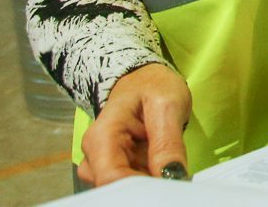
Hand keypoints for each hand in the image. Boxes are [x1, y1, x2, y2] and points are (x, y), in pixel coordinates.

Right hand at [78, 63, 190, 186]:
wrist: (144, 79)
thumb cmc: (153, 86)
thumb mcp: (167, 106)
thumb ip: (168, 142)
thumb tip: (172, 175)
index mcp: (102, 137)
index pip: (112, 178)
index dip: (142, 187)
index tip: (168, 182)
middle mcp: (94, 156)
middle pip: (117, 188)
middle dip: (147, 186)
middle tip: (173, 173)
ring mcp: (102, 164)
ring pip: (125, 189)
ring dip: (150, 183)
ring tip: (168, 164)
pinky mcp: (115, 169)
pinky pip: (132, 183)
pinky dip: (149, 179)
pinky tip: (161, 167)